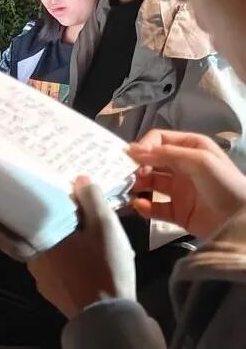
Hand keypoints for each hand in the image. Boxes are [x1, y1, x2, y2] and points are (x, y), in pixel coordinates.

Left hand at [28, 177, 135, 318]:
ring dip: (70, 246)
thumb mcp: (105, 227)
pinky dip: (71, 265)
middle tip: (90, 225)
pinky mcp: (52, 293)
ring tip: (93, 247)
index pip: (43, 210)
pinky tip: (89, 267)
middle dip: (67, 226)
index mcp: (39, 236)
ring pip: (54, 251)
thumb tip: (78, 180)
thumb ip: (91, 199)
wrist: (108, 317)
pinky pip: (59, 270)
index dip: (60, 204)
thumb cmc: (104, 268)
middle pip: (49, 231)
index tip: (75, 202)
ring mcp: (40, 277)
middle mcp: (32, 257)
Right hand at [128, 129, 245, 239]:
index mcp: (190, 148)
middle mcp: (183, 166)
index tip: (132, 157)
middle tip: (126, 174)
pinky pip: (155, 208)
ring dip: (136, 185)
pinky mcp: (177, 212)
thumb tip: (132, 150)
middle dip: (136, 166)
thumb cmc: (223, 183)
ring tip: (128, 189)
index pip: (159, 140)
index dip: (144, 146)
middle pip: (151, 161)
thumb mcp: (198, 160)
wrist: (242, 221)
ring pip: (150, 184)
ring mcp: (179, 190)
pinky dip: (144, 207)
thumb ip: (165, 153)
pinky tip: (140, 206)